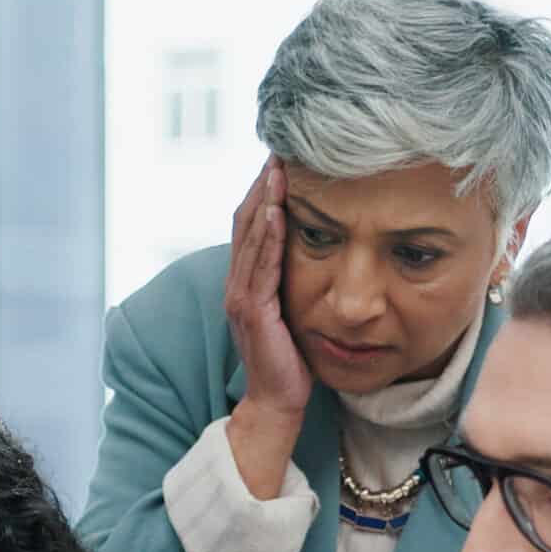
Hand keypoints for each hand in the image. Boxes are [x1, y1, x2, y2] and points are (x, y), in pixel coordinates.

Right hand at [223, 157, 314, 421]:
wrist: (275, 401)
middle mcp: (237, 284)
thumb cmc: (288, 360)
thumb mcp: (291, 310)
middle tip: (278, 150)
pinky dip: (266, 237)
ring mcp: (241, 297)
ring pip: (250, 238)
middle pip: (245, 222)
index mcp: (245, 281)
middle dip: (261, 185)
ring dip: (263, 201)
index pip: (250, 225)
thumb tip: (313, 252)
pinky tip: (276, 212)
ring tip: (277, 170)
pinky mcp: (252, 310)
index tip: (280, 160)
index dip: (262, 191)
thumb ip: (291, 282)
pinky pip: (260, 266)